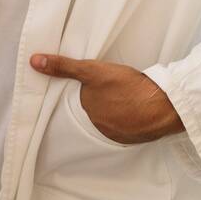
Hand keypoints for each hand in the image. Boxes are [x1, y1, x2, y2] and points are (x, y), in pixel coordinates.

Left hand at [31, 53, 184, 143]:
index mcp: (88, 112)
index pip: (82, 102)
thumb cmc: (128, 87)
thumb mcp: (92, 71)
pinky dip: (130, 119)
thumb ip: (64, 67)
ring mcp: (120, 134)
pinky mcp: (138, 137)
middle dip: (102, 103)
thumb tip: (34, 62)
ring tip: (125, 98)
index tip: (97, 88)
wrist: (166, 105)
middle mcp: (101, 128)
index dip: (87, 93)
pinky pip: (128, 128)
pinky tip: (136, 109)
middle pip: (97, 112)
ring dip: (116, 111)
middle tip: (113, 91)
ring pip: (112, 120)